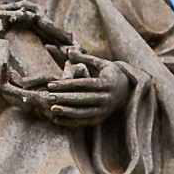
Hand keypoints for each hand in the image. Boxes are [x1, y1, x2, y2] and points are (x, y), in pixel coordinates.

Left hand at [3, 55, 132, 127]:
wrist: (126, 92)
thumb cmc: (110, 74)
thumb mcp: (101, 63)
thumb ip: (85, 58)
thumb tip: (69, 51)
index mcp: (107, 83)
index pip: (83, 84)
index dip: (66, 85)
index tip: (51, 85)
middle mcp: (107, 98)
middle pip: (82, 99)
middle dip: (64, 98)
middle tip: (47, 97)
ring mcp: (104, 111)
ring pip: (83, 113)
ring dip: (66, 112)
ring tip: (51, 109)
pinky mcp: (100, 119)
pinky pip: (83, 122)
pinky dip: (70, 122)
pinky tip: (57, 119)